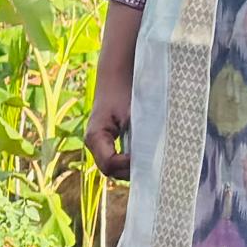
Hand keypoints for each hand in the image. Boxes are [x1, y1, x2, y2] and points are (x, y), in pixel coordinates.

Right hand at [85, 14, 137, 179]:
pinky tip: (146, 154)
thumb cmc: (125, 91)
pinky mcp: (107, 141)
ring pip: (115, 167)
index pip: (110, 165)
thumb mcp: (134, 115)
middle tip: (153, 163)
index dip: (128, 166)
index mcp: (95, 137)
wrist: (118, 75)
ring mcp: (98, 144)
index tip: (147, 158)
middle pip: (111, 171)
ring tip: (151, 160)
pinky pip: (117, 158)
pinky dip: (132, 159)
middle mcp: (93, 144)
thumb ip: (139, 139)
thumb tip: (150, 161)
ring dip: (132, 166)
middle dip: (131, 169)